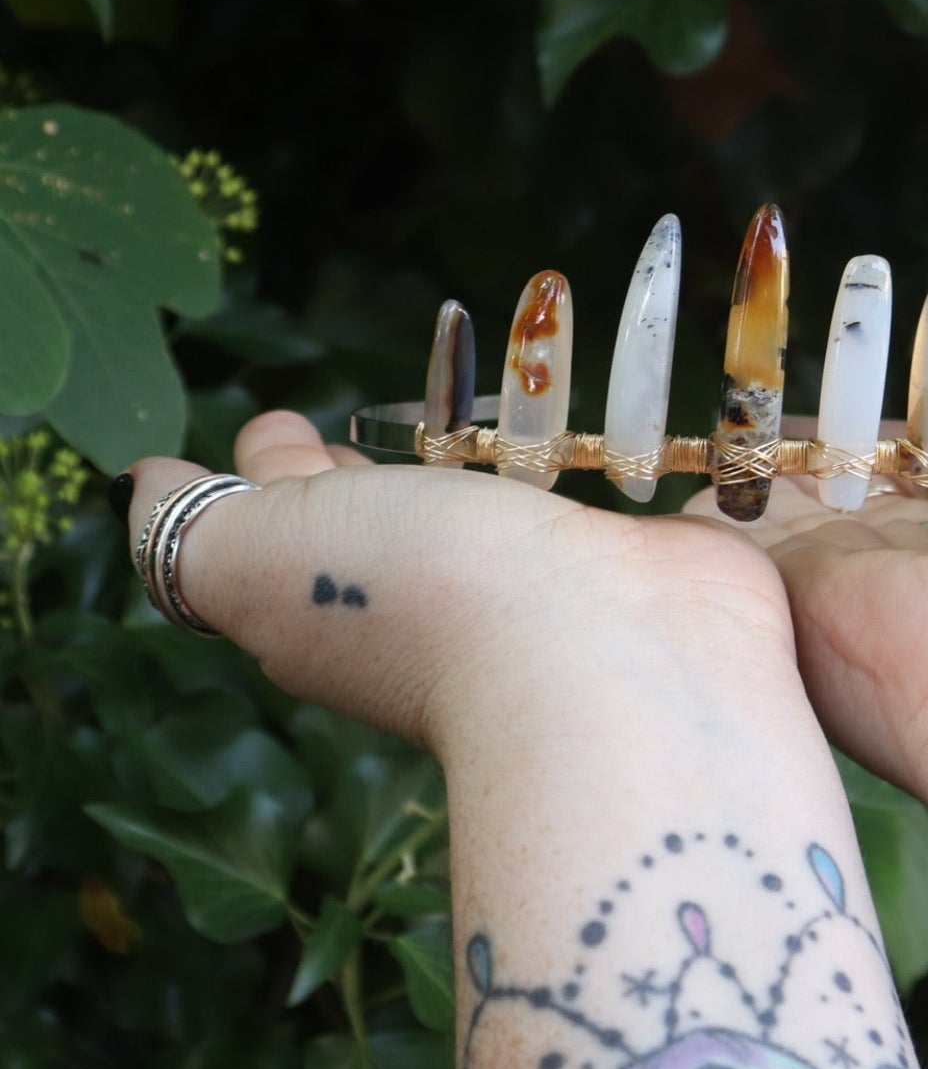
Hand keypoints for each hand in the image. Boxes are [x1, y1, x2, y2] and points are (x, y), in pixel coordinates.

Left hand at [124, 411, 794, 757]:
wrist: (610, 661)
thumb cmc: (422, 597)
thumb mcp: (255, 558)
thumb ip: (189, 526)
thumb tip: (143, 484)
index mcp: (335, 593)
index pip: (290, 519)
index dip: (274, 471)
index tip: (279, 420)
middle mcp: (439, 595)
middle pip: (387, 520)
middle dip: (368, 470)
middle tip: (361, 418)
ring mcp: (550, 585)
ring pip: (503, 513)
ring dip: (492, 470)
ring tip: (491, 407)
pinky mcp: (643, 566)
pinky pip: (628, 504)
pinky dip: (625, 475)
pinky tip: (627, 444)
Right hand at [684, 369, 927, 805]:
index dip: (919, 403)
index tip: (894, 345)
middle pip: (860, 473)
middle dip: (830, 411)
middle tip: (794, 339)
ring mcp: (856, 588)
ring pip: (793, 493)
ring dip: (766, 432)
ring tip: (738, 354)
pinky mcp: (793, 599)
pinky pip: (734, 530)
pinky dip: (712, 478)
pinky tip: (697, 421)